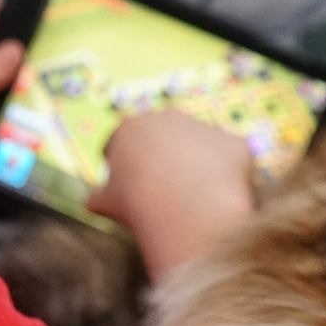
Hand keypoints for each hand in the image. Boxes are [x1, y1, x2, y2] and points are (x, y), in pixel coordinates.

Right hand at [86, 110, 256, 279]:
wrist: (184, 209)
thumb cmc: (137, 204)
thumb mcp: (106, 202)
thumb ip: (98, 197)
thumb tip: (90, 202)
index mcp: (130, 126)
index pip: (123, 142)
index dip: (125, 165)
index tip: (132, 188)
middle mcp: (168, 117)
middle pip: (164, 137)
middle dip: (165, 158)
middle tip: (165, 191)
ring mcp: (204, 127)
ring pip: (200, 147)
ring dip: (198, 165)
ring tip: (195, 199)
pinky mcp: (234, 143)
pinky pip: (230, 161)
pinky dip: (227, 177)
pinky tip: (219, 199)